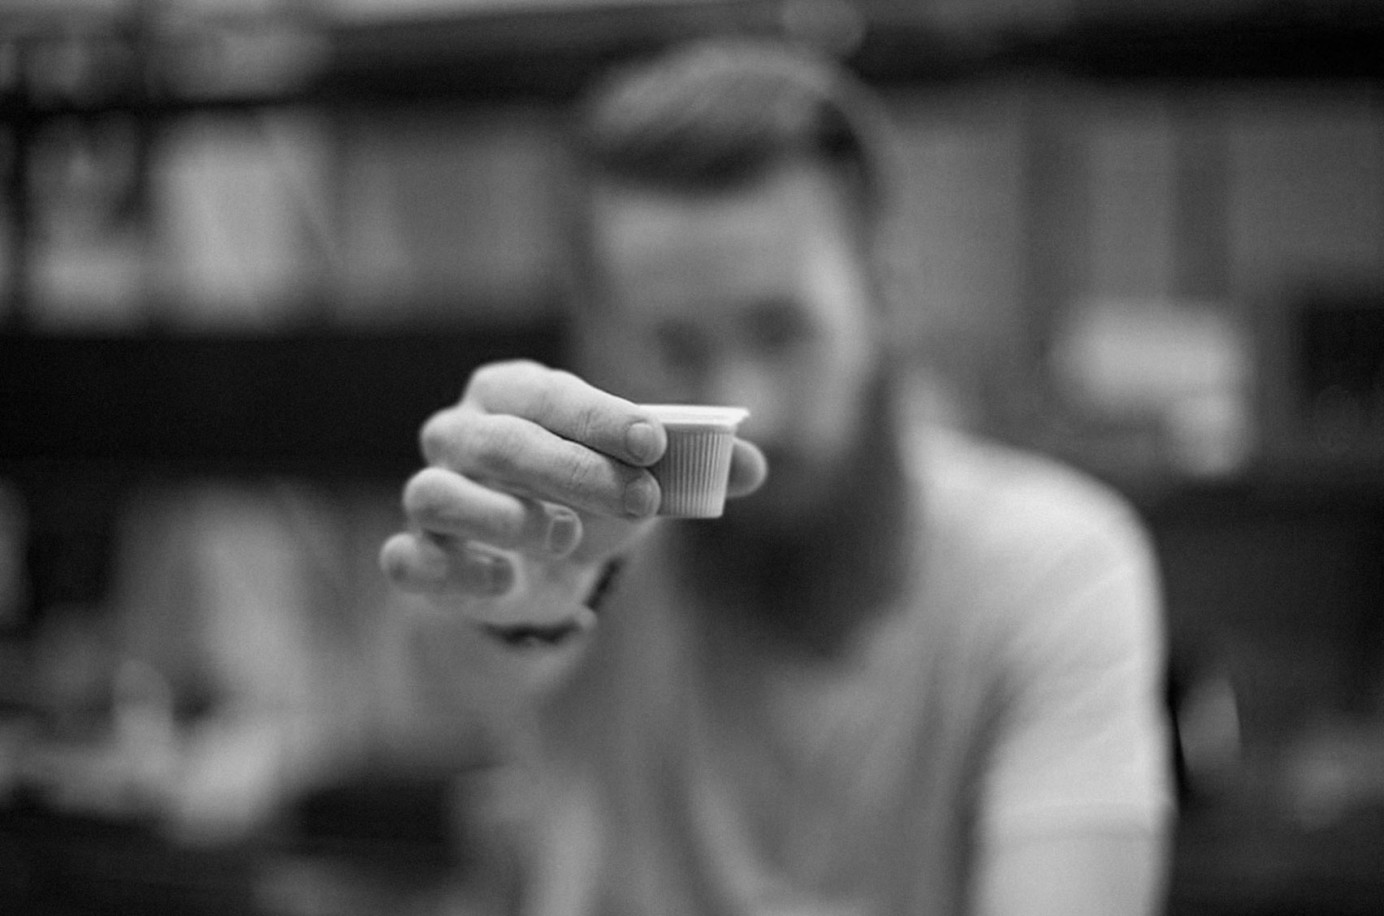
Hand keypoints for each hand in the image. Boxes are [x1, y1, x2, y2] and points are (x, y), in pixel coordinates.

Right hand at [379, 360, 765, 625]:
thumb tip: (755, 466)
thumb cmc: (594, 495)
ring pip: (435, 492)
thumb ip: (696, 466)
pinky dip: (453, 570)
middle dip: (574, 470)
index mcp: (513, 394)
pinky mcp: (417, 557)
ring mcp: (431, 495)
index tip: (654, 443)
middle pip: (499, 441)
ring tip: (567, 537)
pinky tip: (505, 580)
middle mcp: (459, 434)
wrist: (548, 564)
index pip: (548, 394)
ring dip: (505, 517)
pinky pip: (407, 558)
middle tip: (640, 501)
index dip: (600, 417)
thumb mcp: (647, 475)